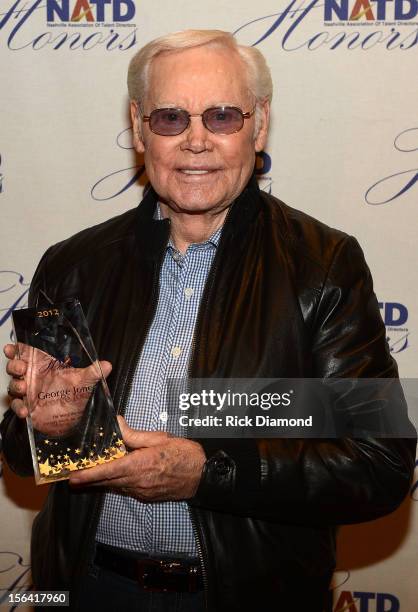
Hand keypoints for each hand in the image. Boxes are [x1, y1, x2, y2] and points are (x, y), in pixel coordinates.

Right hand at [4, 342, 111, 434]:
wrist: (73, 420)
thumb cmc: (75, 395)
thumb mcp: (84, 383)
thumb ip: (93, 373)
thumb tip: (107, 365)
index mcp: (44, 366)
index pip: (26, 353)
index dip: (16, 349)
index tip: (11, 348)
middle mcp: (33, 377)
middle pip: (16, 366)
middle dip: (14, 365)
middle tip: (21, 367)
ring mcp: (28, 393)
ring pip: (14, 385)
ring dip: (16, 385)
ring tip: (24, 387)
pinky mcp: (27, 407)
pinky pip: (17, 406)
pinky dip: (19, 408)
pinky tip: (26, 411)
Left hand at [69, 416, 206, 500]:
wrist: (202, 476)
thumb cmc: (184, 454)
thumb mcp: (159, 438)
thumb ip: (134, 434)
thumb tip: (116, 424)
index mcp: (140, 465)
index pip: (108, 471)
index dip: (89, 475)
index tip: (73, 477)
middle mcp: (137, 482)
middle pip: (107, 482)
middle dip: (89, 480)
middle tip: (73, 476)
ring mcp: (141, 492)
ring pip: (115, 486)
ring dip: (102, 481)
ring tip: (90, 474)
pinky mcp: (146, 497)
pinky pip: (125, 489)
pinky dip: (116, 483)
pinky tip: (114, 475)